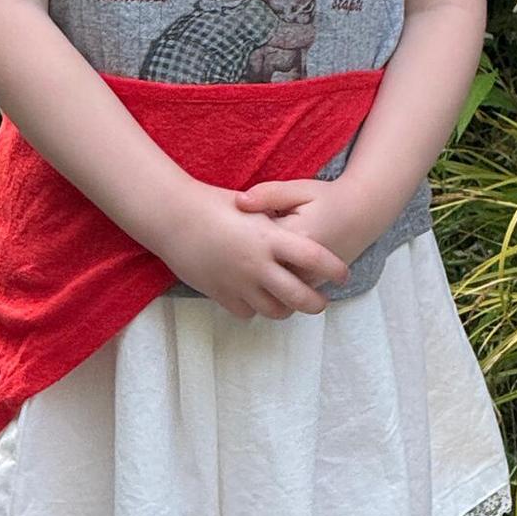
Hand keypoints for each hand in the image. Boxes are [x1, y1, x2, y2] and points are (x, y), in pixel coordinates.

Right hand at [153, 182, 353, 320]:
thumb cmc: (212, 203)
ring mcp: (238, 282)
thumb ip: (275, 223)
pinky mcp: (220, 293)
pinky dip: (254, 308)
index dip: (334, 269)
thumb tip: (296, 235)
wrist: (173, 217)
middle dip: (315, 303)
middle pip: (299, 297)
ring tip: (289, 301)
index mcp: (269, 238)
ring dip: (285, 308)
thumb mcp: (252, 206)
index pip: (315, 258)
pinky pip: (246, 312)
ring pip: (274, 310)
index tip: (343, 275)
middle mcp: (257, 264)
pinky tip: (256, 297)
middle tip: (321, 301)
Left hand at [232, 177, 375, 279]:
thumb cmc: (327, 199)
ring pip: (270, 284)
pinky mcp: (311, 284)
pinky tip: (261, 264)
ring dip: (255, 274)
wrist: (362, 215)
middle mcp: (303, 264)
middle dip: (241, 259)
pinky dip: (270, 280)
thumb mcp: (299, 189)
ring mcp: (308, 278)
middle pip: (258, 269)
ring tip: (244, 256)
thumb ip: (269, 194)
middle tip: (230, 244)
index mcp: (296, 236)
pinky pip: (283, 290)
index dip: (236, 232)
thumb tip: (239, 202)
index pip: (253, 240)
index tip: (227, 224)